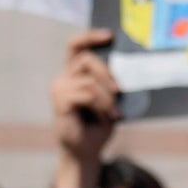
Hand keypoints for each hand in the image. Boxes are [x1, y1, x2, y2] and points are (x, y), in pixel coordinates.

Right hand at [51, 28, 120, 181]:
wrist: (87, 151)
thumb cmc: (99, 124)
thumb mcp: (109, 98)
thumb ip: (111, 81)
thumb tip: (128, 67)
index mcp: (74, 73)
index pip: (76, 46)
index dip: (90, 36)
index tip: (109, 35)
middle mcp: (64, 78)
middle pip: (86, 59)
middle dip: (106, 73)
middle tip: (120, 91)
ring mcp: (60, 89)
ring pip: (89, 80)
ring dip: (107, 97)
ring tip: (113, 112)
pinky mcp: (60, 101)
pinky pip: (87, 94)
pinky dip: (101, 105)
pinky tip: (107, 117)